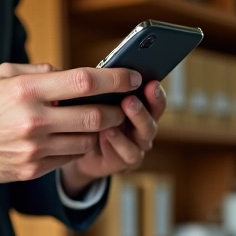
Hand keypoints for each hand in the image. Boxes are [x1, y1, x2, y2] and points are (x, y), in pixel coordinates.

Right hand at [0, 63, 141, 187]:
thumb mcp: (5, 75)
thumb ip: (41, 71)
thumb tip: (73, 73)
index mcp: (28, 91)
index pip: (84, 82)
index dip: (115, 79)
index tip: (132, 78)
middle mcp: (33, 120)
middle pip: (94, 116)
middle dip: (114, 111)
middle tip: (121, 106)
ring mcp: (34, 148)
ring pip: (86, 141)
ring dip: (98, 133)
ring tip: (99, 123)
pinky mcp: (33, 169)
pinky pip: (69, 158)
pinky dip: (76, 148)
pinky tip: (72, 139)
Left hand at [59, 80, 165, 197]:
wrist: (79, 151)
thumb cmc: (91, 119)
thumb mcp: (99, 103)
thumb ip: (108, 92)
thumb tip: (105, 72)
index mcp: (142, 111)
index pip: (156, 102)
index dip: (156, 94)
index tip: (151, 83)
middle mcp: (143, 129)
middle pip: (152, 120)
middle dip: (142, 110)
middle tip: (130, 100)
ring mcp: (137, 147)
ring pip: (144, 137)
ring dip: (132, 125)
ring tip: (117, 118)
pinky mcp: (125, 163)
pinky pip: (128, 154)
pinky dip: (118, 143)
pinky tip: (106, 133)